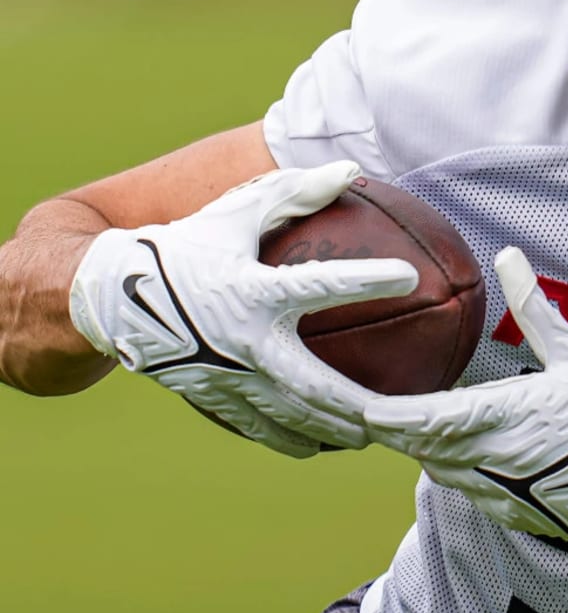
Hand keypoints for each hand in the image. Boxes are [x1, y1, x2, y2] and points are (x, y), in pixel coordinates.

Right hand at [68, 161, 417, 457]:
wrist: (112, 297)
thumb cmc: (186, 245)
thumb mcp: (235, 212)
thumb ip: (293, 192)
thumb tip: (349, 170)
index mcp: (251, 290)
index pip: (317, 285)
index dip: (364, 279)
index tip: (408, 275)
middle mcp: (243, 342)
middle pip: (317, 386)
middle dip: (366, 406)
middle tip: (410, 413)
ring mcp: (228, 378)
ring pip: (296, 418)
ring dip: (340, 429)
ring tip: (378, 433)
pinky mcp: (216, 399)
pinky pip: (264, 428)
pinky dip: (297, 438)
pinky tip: (324, 442)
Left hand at [364, 247, 567, 547]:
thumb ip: (533, 308)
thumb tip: (508, 255)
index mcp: (506, 418)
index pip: (433, 420)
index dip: (393, 416)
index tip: (362, 406)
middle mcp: (490, 457)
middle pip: (417, 445)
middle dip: (384, 427)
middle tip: (350, 403)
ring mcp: (491, 487)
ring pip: (433, 462)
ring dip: (410, 442)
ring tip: (379, 416)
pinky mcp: (496, 506)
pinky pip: (455, 479)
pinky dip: (439, 458)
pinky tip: (432, 440)